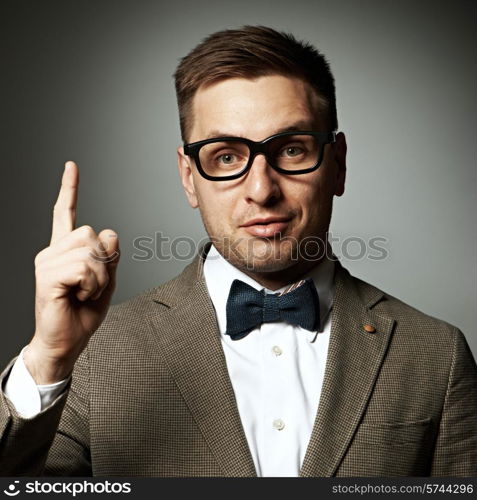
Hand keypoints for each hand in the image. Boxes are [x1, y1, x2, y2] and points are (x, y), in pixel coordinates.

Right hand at [24, 161, 119, 383]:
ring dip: (100, 276)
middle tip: (93, 285)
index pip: (65, 213)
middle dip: (104, 261)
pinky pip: (84, 267)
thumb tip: (109, 234)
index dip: (69, 190)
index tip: (71, 166)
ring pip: (90, 250)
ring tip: (86, 292)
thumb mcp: (107, 281)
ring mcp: (47, 262)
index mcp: (65, 251)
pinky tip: (80, 295)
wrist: (67, 342)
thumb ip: (110, 257)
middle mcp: (52, 251)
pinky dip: (93, 284)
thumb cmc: (83, 313)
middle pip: (92, 232)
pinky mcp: (47, 276)